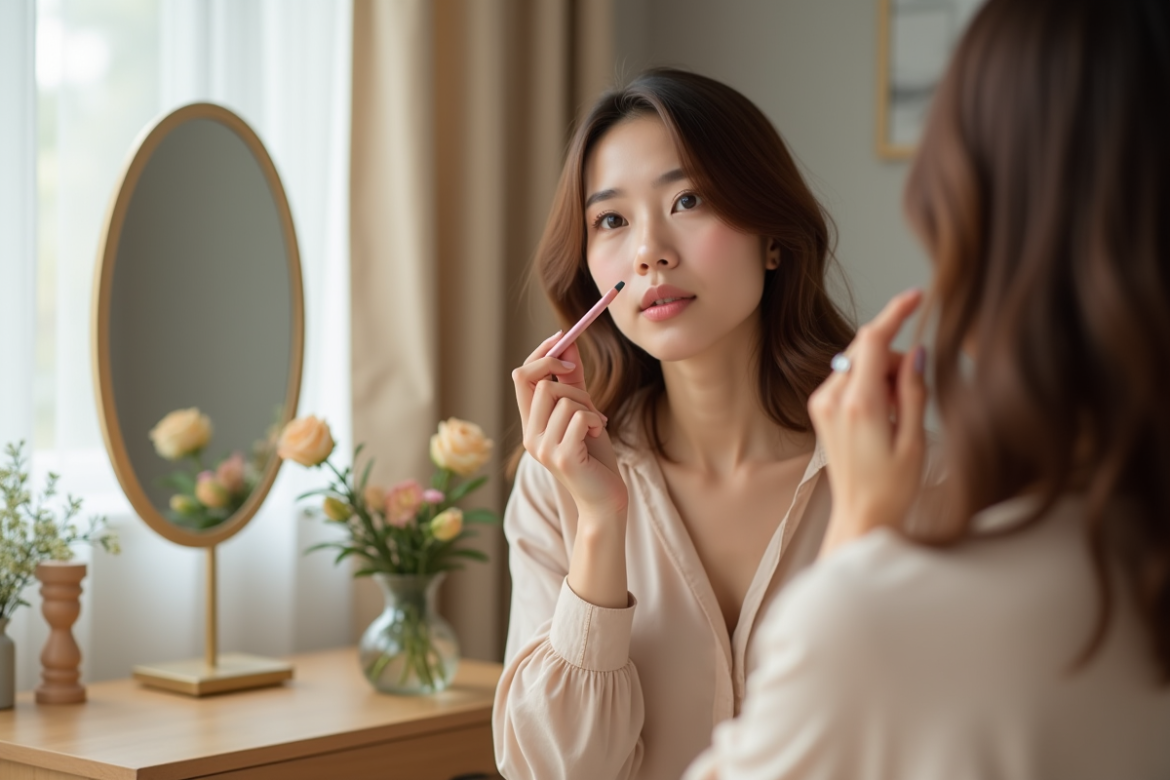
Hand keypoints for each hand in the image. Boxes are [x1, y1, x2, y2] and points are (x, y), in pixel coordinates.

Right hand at [512, 331, 628, 517]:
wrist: (606, 501)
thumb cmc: (595, 458)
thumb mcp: (583, 413)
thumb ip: (573, 381)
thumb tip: (568, 343)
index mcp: (530, 425)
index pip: (521, 377)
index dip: (541, 354)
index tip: (563, 338)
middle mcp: (530, 436)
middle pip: (539, 384)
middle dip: (571, 383)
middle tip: (589, 398)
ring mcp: (543, 449)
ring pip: (562, 399)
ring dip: (588, 405)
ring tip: (596, 424)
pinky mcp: (562, 457)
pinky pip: (578, 417)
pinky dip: (594, 420)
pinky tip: (598, 433)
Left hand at [809, 289, 927, 556]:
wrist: (860, 514)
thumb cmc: (893, 486)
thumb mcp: (914, 438)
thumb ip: (913, 390)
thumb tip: (915, 350)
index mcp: (858, 405)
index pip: (872, 339)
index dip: (895, 312)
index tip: (916, 295)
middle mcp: (832, 398)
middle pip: (865, 347)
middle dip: (893, 356)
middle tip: (912, 391)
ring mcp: (821, 402)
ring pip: (856, 360)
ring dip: (881, 371)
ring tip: (896, 413)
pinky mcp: (819, 408)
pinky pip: (847, 376)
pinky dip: (868, 382)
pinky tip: (881, 413)